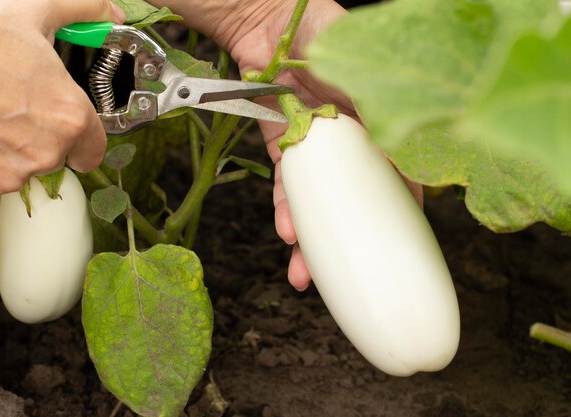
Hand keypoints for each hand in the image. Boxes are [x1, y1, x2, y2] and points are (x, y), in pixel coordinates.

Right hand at [0, 0, 124, 206]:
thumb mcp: (29, 9)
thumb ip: (80, 11)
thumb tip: (109, 11)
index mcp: (68, 118)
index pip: (92, 150)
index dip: (80, 138)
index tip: (66, 129)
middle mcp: (43, 154)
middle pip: (51, 156)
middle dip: (35, 137)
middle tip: (6, 106)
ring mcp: (5, 176)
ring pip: (14, 170)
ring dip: (2, 151)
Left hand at [147, 0, 422, 289]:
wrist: (267, 17)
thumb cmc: (323, 31)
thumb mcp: (363, 73)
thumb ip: (383, 110)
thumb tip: (406, 157)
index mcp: (380, 121)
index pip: (400, 175)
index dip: (401, 213)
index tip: (401, 248)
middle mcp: (349, 137)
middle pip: (354, 196)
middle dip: (350, 239)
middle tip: (346, 277)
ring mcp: (315, 141)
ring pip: (317, 197)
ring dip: (310, 235)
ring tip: (304, 267)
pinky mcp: (283, 139)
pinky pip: (284, 180)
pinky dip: (284, 205)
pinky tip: (285, 229)